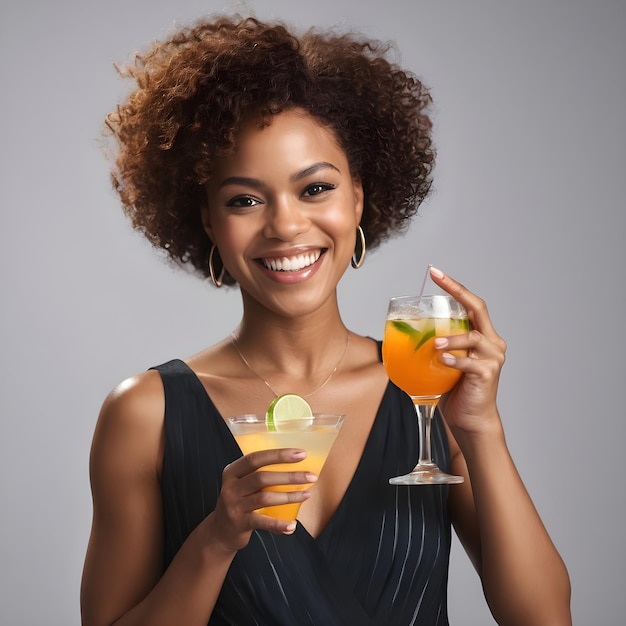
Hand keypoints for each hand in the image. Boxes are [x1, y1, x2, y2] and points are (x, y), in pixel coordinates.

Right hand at [208, 449, 315, 552]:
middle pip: (261, 477)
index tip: (301, 454)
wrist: (220, 531)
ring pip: (264, 498)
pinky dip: (278, 524)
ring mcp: (234, 505)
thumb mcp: (243, 484)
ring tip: (306, 495)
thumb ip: (260, 474)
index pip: (255, 458)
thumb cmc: (240, 501)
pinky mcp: (239, 523)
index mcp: (233, 471)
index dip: (279, 455)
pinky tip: (292, 526)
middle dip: (289, 475)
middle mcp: (231, 486)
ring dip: (289, 496)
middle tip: (311, 476)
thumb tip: (295, 465)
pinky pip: (262, 522)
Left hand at [429, 266, 506, 433]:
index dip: (455, 286)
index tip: (436, 272)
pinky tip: (442, 360)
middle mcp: (492, 342)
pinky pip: (470, 363)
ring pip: (474, 337)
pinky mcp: (487, 374)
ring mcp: (492, 358)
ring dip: (452, 337)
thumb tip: (405, 333)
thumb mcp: (445, 361)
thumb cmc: (456, 389)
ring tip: (435, 343)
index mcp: (483, 335)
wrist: (471, 419)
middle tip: (437, 279)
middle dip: (456, 291)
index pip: (471, 304)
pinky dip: (455, 359)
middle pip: (478, 309)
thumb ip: (437, 345)